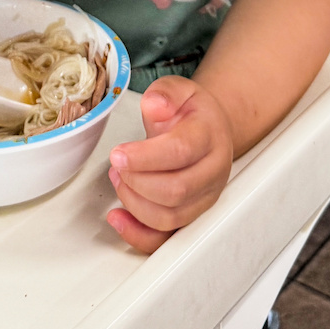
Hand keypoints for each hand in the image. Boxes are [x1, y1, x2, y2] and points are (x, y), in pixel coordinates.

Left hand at [106, 75, 233, 252]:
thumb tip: (155, 106)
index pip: (181, 151)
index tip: (118, 154)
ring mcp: (204, 198)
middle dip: (136, 180)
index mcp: (210, 136)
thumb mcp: (178, 89)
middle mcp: (213, 171)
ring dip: (134, 202)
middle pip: (176, 190)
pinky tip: (118, 218)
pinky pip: (167, 239)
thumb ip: (165, 93)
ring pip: (171, 216)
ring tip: (118, 178)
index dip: (145, 157)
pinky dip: (138, 234)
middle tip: (117, 164)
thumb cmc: (190, 113)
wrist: (209, 130)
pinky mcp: (192, 216)